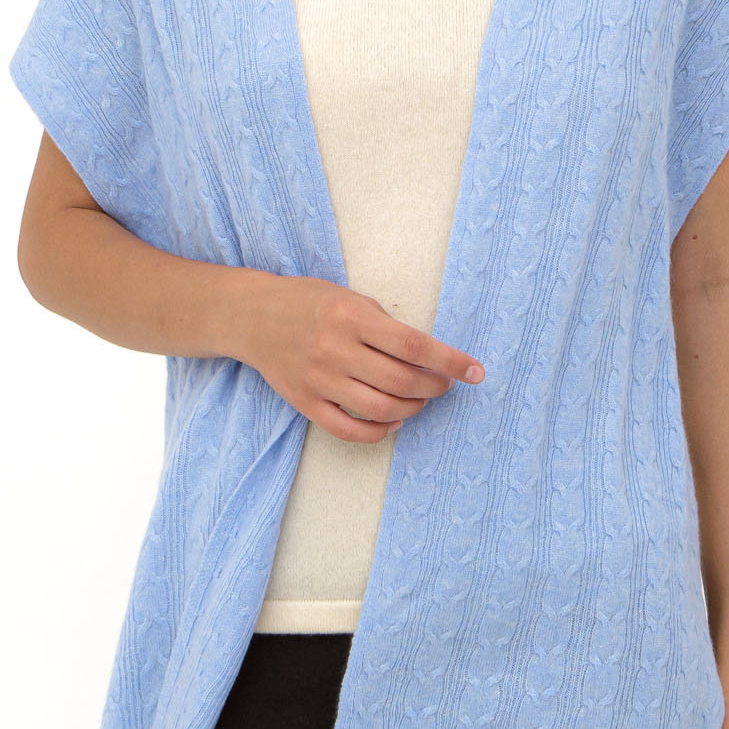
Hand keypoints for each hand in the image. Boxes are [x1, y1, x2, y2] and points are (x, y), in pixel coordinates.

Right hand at [240, 274, 484, 443]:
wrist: (253, 316)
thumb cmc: (309, 302)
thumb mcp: (350, 298)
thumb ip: (385, 325)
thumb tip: (428, 356)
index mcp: (351, 317)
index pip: (413, 345)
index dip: (450, 361)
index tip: (475, 371)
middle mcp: (335, 350)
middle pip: (401, 381)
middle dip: (434, 387)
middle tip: (444, 384)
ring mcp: (319, 380)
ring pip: (380, 408)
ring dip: (412, 407)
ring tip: (420, 398)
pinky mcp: (305, 403)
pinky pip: (349, 430)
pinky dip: (380, 431)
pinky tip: (394, 419)